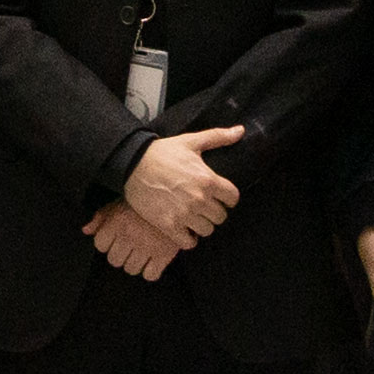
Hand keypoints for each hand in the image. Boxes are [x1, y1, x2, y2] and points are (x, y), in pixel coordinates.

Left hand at [87, 198, 191, 282]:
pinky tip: (154, 260)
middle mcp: (130, 235)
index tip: (116, 238)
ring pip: (131, 269)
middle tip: (130, 246)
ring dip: (135, 263)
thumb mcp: (121, 201)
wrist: (178, 196)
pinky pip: (150, 275)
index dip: (107, 243)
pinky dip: (151, 271)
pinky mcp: (165, 254)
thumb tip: (86, 230)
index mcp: (117, 221)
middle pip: (114, 260)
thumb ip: (101, 216)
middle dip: (121, 254)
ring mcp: (147, 246)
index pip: (100, 245)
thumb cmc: (146, 199)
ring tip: (143, 252)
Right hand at [121, 124, 246, 245]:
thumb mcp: (191, 141)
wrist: (132, 164)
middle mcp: (199, 199)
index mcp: (208, 180)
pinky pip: (189, 242)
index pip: (233, 198)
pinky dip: (188, 238)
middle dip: (214, 211)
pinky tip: (184, 230)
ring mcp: (184, 214)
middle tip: (204, 206)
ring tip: (194, 217)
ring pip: (207, 230)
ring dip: (202, 224)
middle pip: (221, 217)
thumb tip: (241, 131)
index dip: (228, 197)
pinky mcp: (169, 225)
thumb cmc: (163, 152)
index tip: (220, 196)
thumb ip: (218, 137)